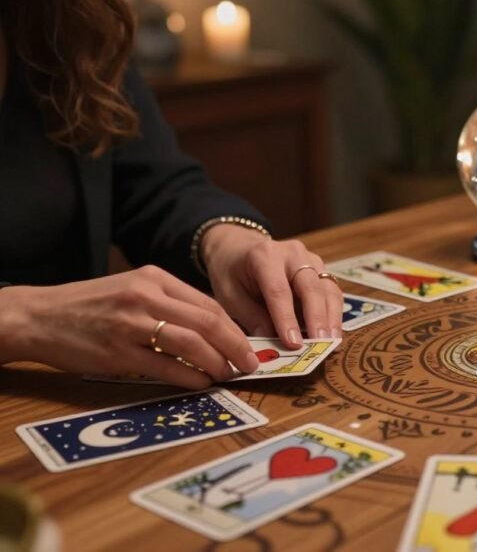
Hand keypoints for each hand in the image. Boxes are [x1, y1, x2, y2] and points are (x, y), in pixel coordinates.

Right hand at [0, 266, 257, 387]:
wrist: (39, 317)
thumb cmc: (89, 306)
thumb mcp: (131, 289)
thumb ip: (168, 303)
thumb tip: (212, 329)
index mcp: (154, 278)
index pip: (208, 303)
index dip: (234, 327)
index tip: (248, 345)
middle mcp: (146, 297)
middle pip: (209, 322)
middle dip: (236, 346)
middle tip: (250, 364)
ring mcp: (132, 324)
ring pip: (192, 344)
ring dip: (218, 363)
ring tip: (229, 375)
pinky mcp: (118, 352)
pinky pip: (166, 367)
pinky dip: (190, 377)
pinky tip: (202, 384)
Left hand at [201, 225, 343, 347]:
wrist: (239, 247)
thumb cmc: (231, 272)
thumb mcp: (229, 295)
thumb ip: (250, 317)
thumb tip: (272, 342)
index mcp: (264, 256)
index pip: (279, 291)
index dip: (287, 319)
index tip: (293, 344)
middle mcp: (292, 253)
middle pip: (310, 287)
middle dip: (317, 318)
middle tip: (321, 343)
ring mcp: (310, 259)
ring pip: (327, 289)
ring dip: (331, 317)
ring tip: (332, 341)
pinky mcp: (320, 268)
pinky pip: (331, 291)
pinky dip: (334, 313)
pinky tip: (333, 333)